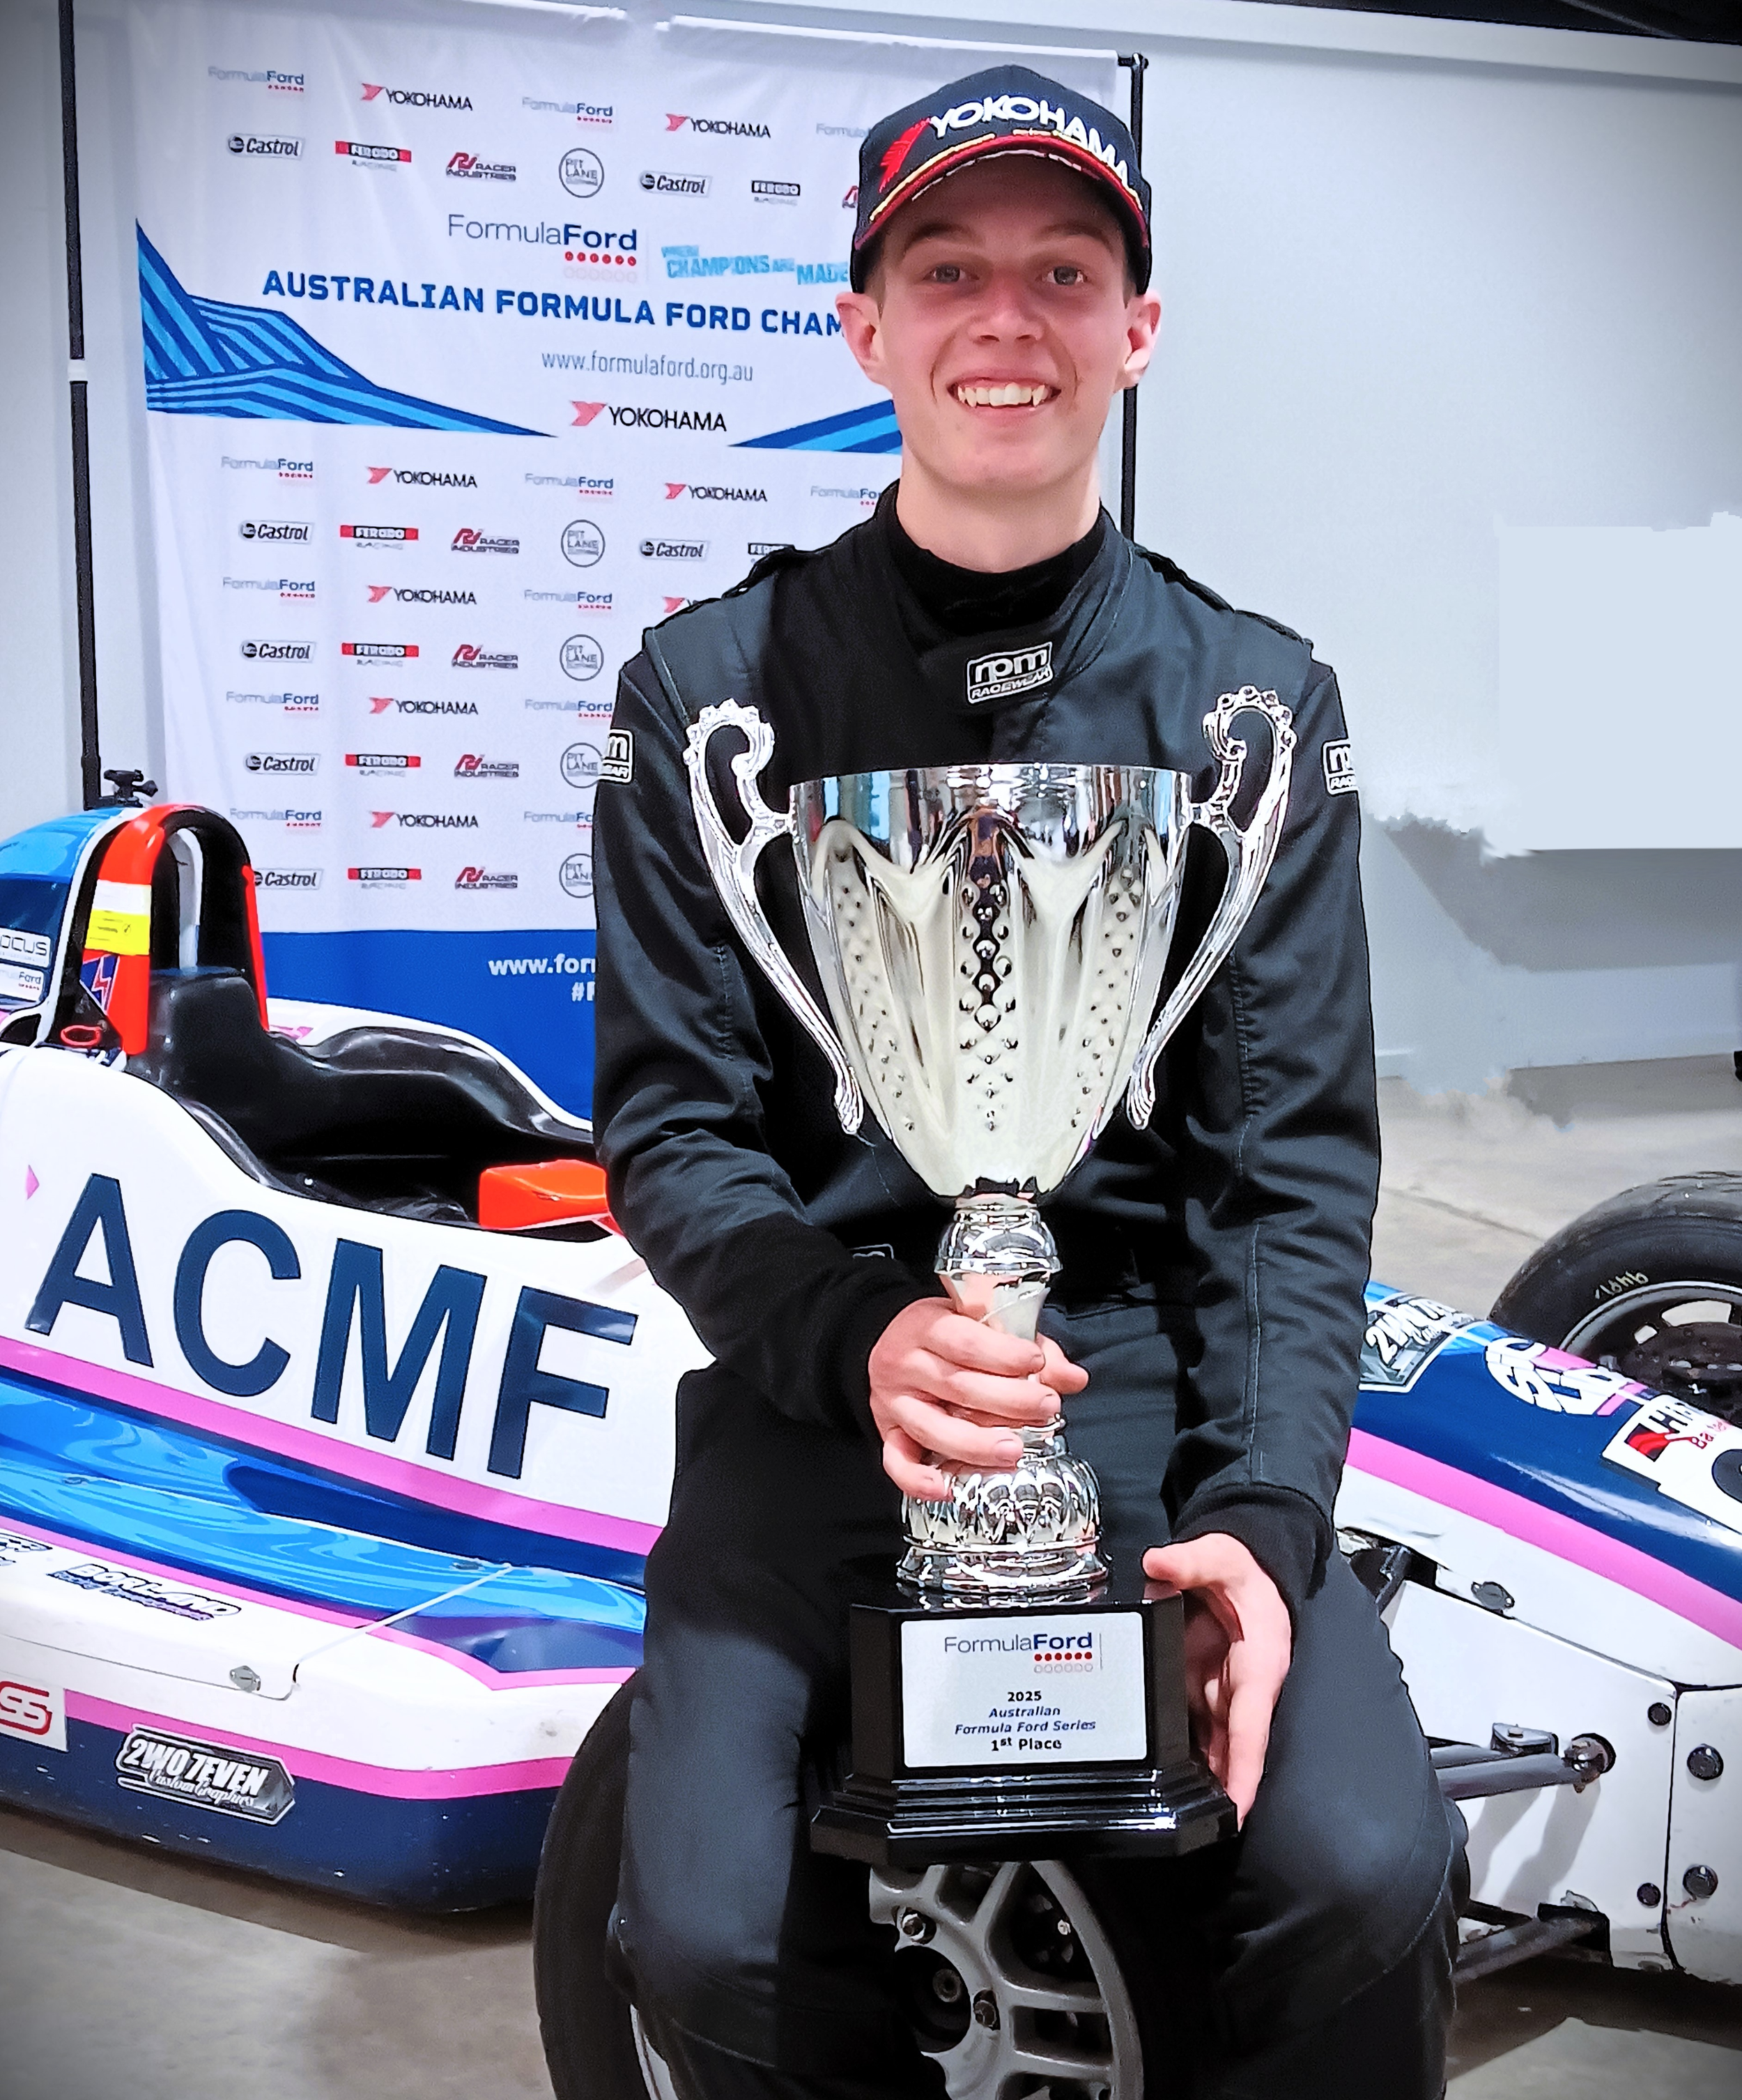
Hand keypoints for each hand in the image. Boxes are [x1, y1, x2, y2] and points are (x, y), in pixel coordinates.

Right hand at [868, 1299, 1086, 1501]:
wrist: (891, 1342)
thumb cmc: (945, 1334)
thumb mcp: (983, 1324)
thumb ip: (1029, 1347)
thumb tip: (1072, 1377)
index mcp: (927, 1327)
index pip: (965, 1342)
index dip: (1003, 1355)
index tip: (1036, 1363)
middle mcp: (904, 1364)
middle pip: (956, 1386)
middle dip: (1008, 1401)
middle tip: (1045, 1407)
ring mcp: (893, 1403)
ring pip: (932, 1429)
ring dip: (976, 1445)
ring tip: (1014, 1450)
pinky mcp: (888, 1434)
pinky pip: (897, 1463)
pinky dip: (919, 1481)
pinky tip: (947, 1488)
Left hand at [1141, 1533, 1291, 1825]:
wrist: (1249, 1564)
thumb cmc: (1244, 1568)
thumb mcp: (1220, 1557)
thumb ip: (1190, 1561)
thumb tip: (1157, 1563)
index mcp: (1258, 1665)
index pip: (1251, 1728)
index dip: (1244, 1772)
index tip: (1236, 1811)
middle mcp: (1242, 1688)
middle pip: (1229, 1750)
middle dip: (1215, 1790)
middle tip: (1192, 1830)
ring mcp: (1221, 1692)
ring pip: (1210, 1745)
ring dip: (1197, 1777)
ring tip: (1172, 1817)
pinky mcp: (1203, 1688)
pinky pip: (1191, 1726)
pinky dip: (1179, 1750)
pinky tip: (1158, 1774)